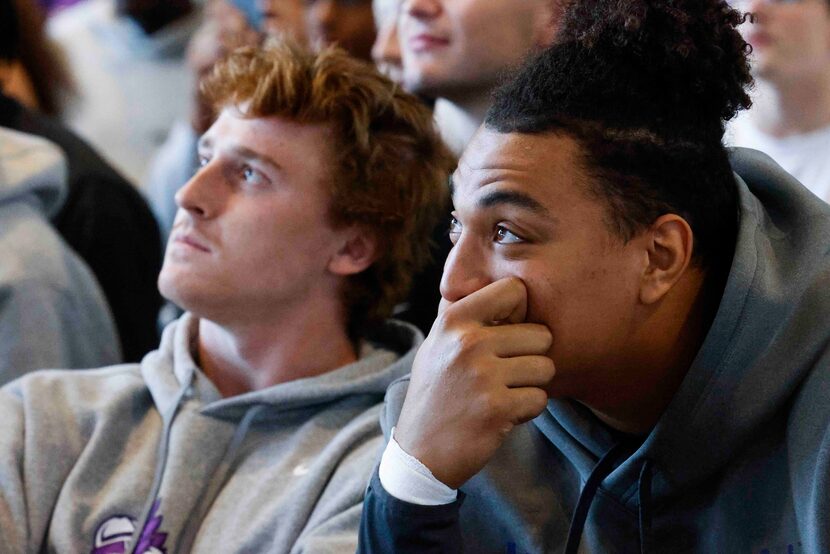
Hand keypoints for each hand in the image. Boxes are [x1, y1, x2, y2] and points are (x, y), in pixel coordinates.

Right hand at [395, 277, 554, 489]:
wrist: (420, 454)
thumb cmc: (435, 394)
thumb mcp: (437, 344)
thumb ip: (468, 316)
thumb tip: (508, 289)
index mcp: (454, 320)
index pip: (514, 290)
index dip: (520, 313)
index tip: (509, 333)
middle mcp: (468, 342)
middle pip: (541, 334)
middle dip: (531, 357)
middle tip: (507, 374)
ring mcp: (483, 376)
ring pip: (546, 368)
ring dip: (532, 385)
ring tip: (505, 393)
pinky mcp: (497, 408)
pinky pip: (540, 399)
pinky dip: (528, 410)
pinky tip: (503, 414)